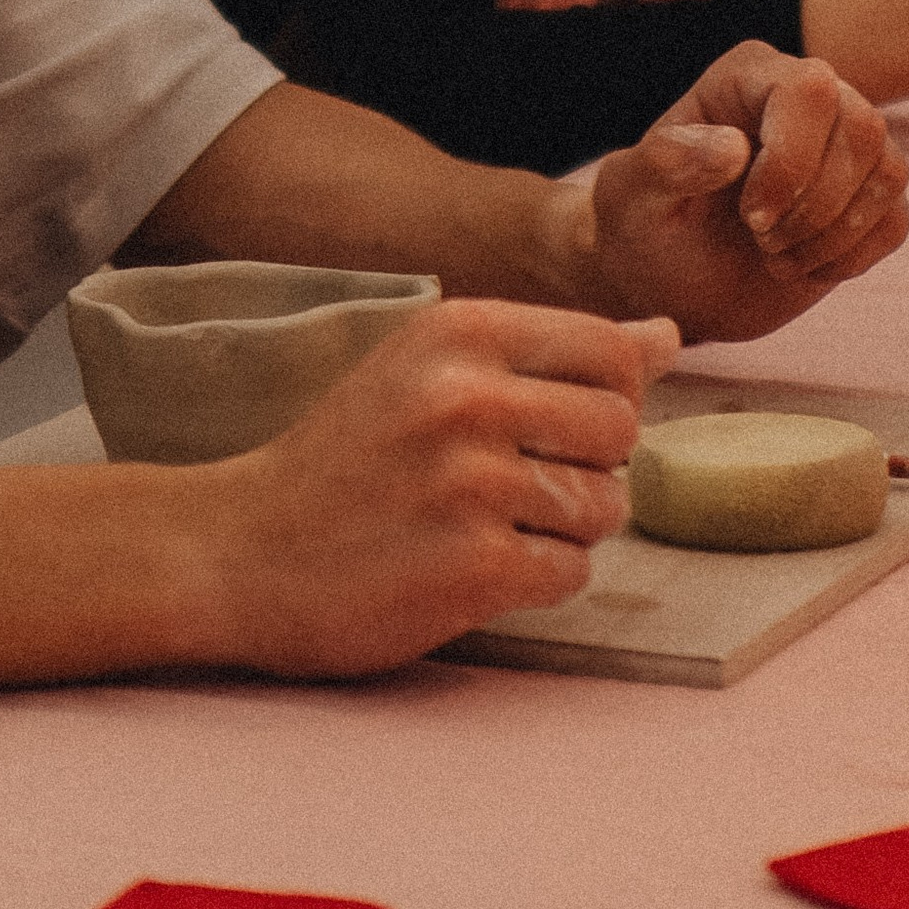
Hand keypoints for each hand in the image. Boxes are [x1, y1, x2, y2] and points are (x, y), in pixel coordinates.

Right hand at [191, 297, 678, 674]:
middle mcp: (467, 396)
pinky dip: (538, 578)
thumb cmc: (348, 457)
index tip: (553, 424)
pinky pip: (571, 572)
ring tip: (489, 524)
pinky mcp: (470, 567)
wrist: (239, 549)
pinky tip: (475, 566)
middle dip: (590, 466)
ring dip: (565, 528)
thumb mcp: (432, 370)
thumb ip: (552, 350)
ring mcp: (469, 483)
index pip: (614, 352)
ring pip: (605, 506)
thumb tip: (668, 334)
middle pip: (622, 431)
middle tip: (518, 484)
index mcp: (459, 330)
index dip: (606, 398)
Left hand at [570, 42, 908, 343]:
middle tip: (760, 240)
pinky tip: (800, 266)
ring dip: (832, 234)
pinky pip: (895, 220)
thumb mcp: (628, 196)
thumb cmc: (643, 225)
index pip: (810, 89)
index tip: (751, 218)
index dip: (793, 160)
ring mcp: (844, 144)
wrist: (670, 278)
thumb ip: (664, 163)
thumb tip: (733, 147)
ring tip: (774, 255)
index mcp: (748, 75)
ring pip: (890, 171)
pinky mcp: (867, 196)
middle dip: (815, 205)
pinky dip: (850, 257)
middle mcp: (807, 95)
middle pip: (864, 127)